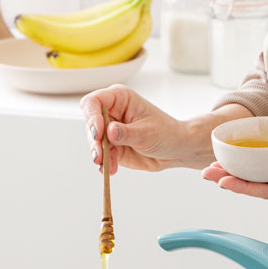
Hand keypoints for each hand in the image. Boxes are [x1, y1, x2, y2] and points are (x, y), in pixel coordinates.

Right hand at [80, 85, 253, 173]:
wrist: (176, 150)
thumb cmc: (167, 133)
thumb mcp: (148, 132)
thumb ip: (127, 133)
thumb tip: (110, 131)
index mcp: (119, 99)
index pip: (94, 103)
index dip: (92, 116)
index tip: (98, 132)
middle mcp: (111, 113)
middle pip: (91, 124)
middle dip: (94, 141)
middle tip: (99, 155)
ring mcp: (110, 131)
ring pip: (94, 142)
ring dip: (98, 154)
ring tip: (105, 164)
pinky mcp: (113, 147)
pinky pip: (103, 156)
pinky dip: (105, 164)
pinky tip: (110, 170)